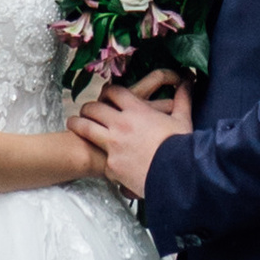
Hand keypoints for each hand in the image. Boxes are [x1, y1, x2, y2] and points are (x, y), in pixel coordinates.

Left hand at [76, 72, 191, 201]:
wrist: (175, 176)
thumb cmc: (180, 147)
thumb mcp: (182, 120)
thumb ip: (182, 99)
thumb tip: (188, 82)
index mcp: (136, 109)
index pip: (114, 92)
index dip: (107, 92)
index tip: (105, 95)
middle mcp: (120, 123)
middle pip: (94, 108)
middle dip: (88, 108)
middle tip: (85, 111)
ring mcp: (113, 144)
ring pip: (85, 128)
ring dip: (77, 124)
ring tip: (72, 124)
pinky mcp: (111, 165)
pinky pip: (98, 157)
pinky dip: (96, 155)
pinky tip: (91, 156)